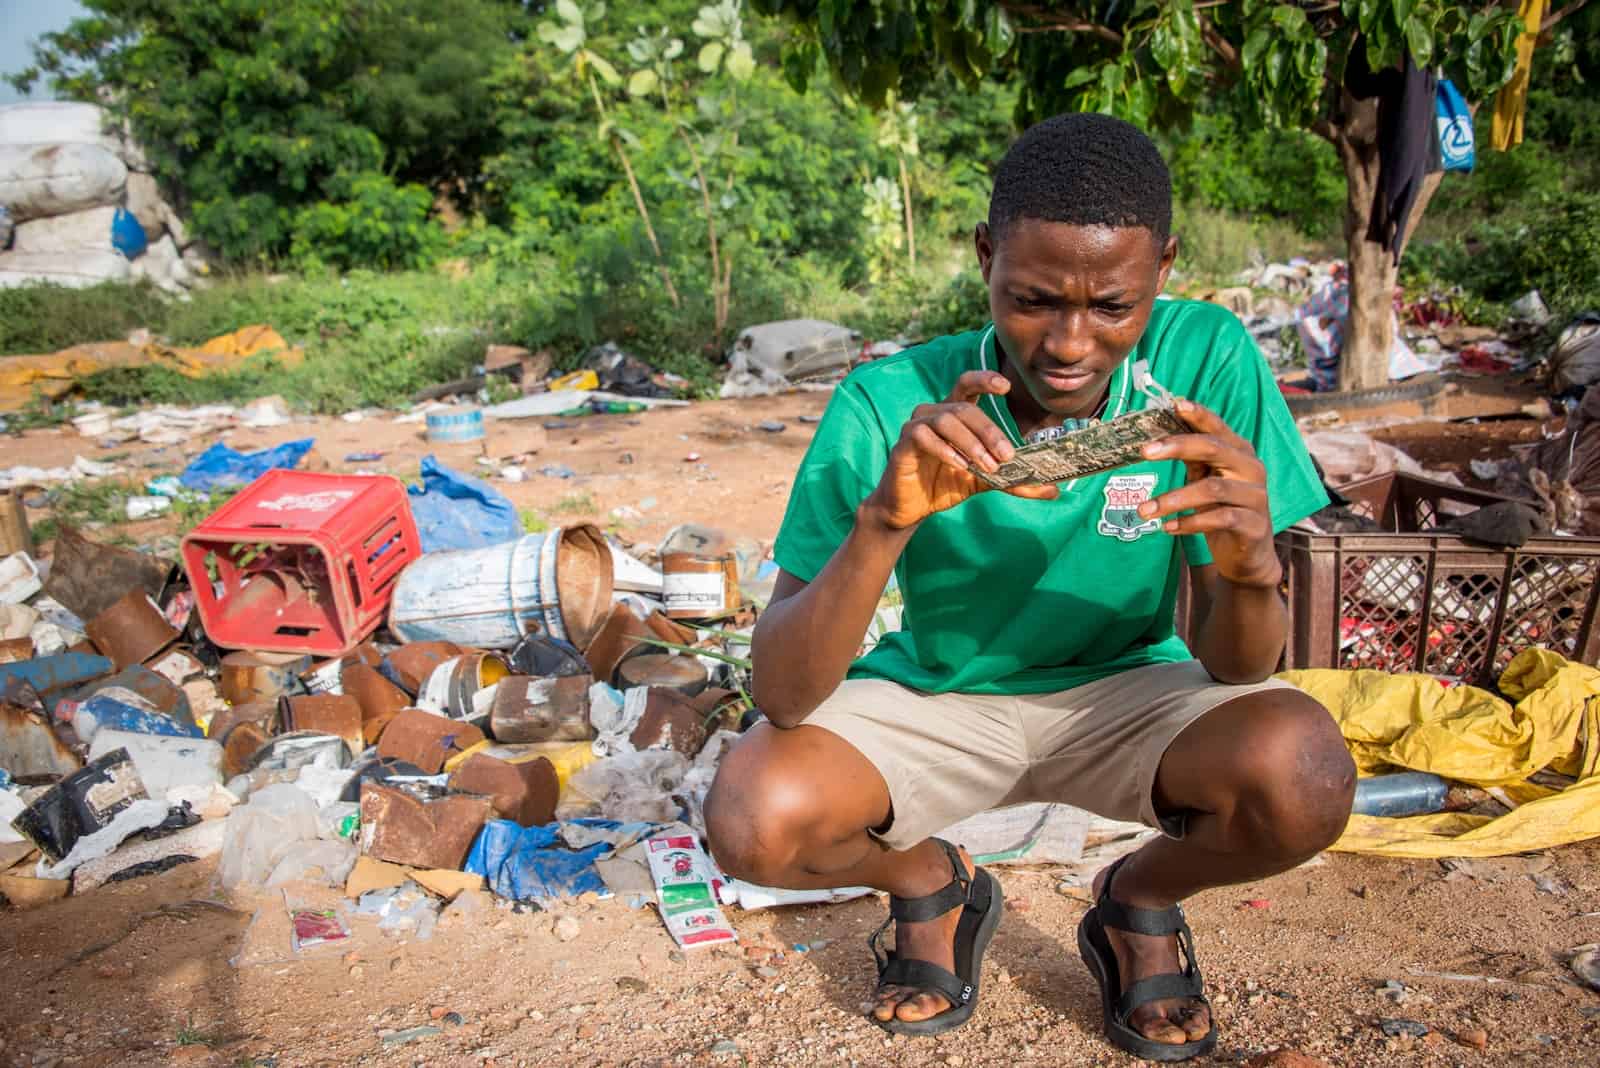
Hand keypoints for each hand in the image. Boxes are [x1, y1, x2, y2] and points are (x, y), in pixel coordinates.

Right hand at [862, 370, 1058, 529]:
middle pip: (965, 408)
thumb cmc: (944, 485)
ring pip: (947, 419)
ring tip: (986, 465)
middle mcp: (935, 413)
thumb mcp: (984, 482)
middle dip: (989, 430)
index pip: (968, 384)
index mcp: (955, 415)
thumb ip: (1013, 481)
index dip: (985, 379)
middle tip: (1006, 455)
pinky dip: (945, 449)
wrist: (910, 508)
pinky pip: (924, 436)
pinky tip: (959, 465)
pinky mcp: (903, 443)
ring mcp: (917, 426)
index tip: (1005, 386)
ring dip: (971, 443)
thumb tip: (1051, 489)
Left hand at [1137, 399, 1281, 587]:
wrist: (1248, 556)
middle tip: (1144, 452)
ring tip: (1144, 510)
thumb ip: (1192, 461)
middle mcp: (1252, 469)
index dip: (1198, 415)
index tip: (1175, 405)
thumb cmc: (1223, 511)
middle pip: (1214, 449)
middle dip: (1177, 447)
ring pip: (1212, 488)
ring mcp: (1256, 497)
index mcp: (1240, 453)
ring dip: (1173, 498)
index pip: (1218, 428)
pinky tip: (1168, 527)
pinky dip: (1189, 523)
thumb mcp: (1206, 482)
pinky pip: (1219, 519)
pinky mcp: (1254, 525)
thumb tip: (1157, 439)